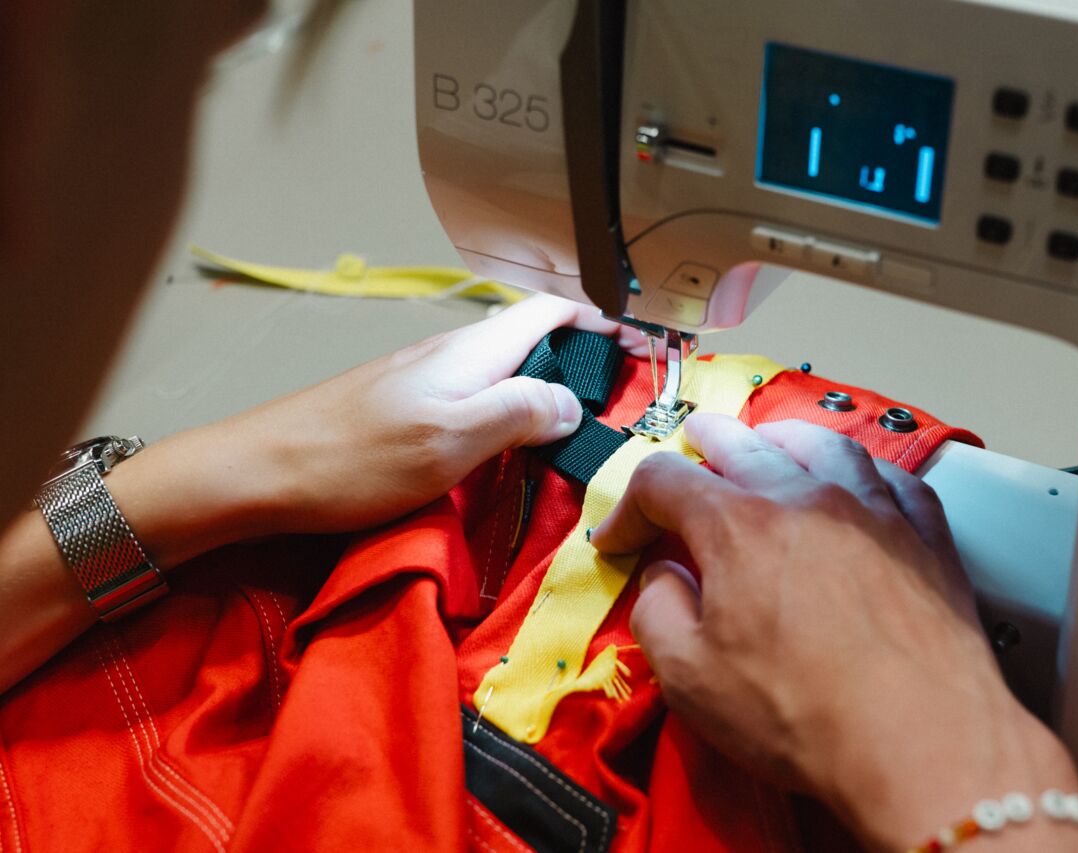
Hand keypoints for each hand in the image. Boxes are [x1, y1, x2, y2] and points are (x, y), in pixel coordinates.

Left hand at [120, 295, 646, 565]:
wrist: (259, 473)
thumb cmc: (356, 457)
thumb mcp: (453, 437)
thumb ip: (521, 412)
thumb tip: (574, 402)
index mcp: (473, 351)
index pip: (551, 309)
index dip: (601, 323)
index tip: (642, 352)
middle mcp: (452, 354)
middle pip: (532, 338)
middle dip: (582, 360)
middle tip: (620, 402)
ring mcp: (425, 381)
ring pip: (504, 371)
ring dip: (546, 389)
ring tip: (577, 430)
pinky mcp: (404, 409)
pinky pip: (477, 399)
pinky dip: (510, 413)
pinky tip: (509, 449)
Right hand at [590, 415, 1077, 850]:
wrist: (922, 741)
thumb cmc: (806, 715)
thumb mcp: (691, 678)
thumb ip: (657, 611)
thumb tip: (661, 577)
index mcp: (739, 527)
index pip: (665, 481)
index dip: (629, 505)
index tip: (620, 538)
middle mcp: (806, 499)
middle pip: (743, 443)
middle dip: (705, 444)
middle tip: (692, 445)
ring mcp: (874, 511)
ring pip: (822, 444)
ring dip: (784, 438)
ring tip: (770, 440)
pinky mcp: (926, 536)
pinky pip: (892, 477)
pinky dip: (864, 469)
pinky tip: (861, 479)